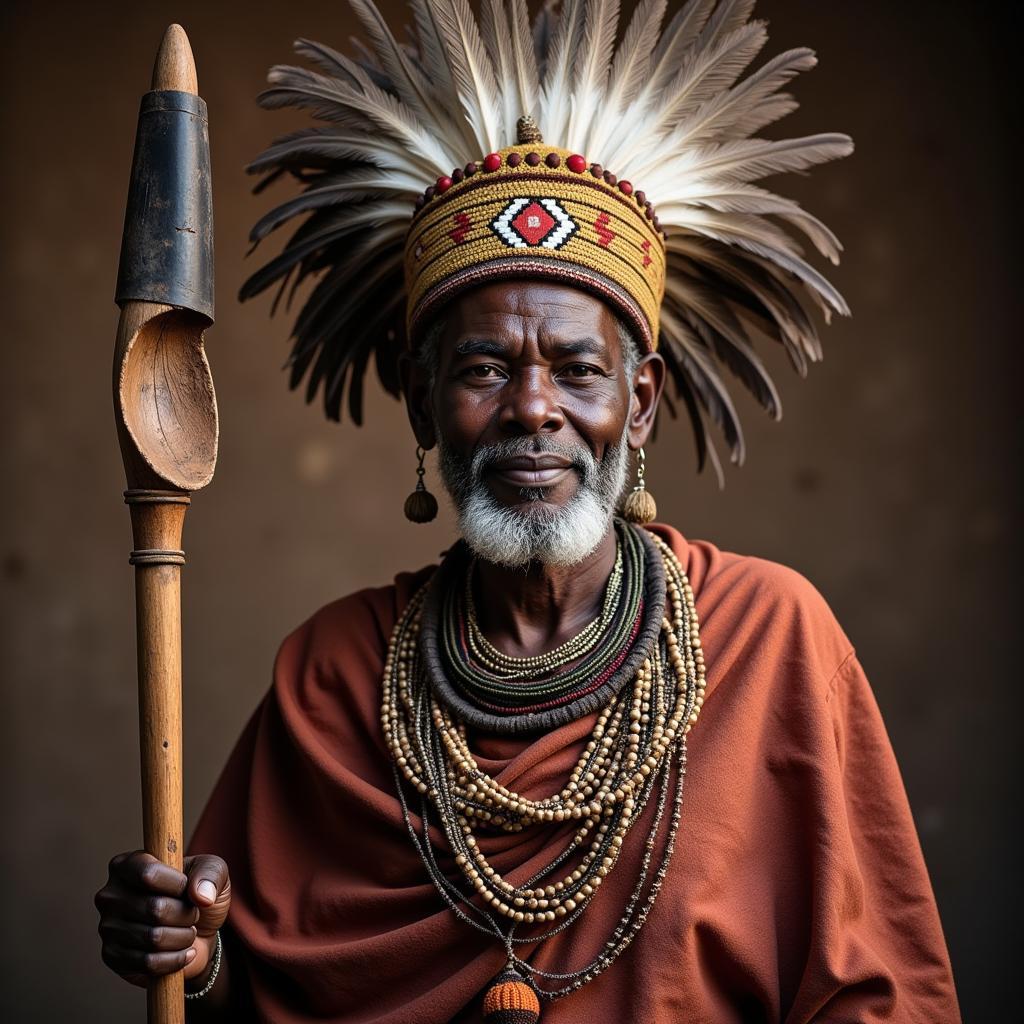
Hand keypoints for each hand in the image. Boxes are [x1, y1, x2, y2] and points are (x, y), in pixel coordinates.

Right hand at [95, 850, 230, 988]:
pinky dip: (176, 959)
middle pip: (155, 908)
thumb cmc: (199, 893)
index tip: (187, 888)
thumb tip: (199, 895)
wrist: (198, 933)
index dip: (178, 884)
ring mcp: (108, 927)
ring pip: (154, 937)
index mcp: (127, 864)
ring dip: (183, 937)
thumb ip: (211, 872)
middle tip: (192, 913)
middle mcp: (110, 894)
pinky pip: (149, 962)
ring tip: (187, 931)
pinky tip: (184, 952)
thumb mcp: (214, 870)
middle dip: (186, 914)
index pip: (149, 874)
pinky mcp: (112, 956)